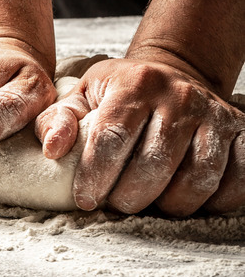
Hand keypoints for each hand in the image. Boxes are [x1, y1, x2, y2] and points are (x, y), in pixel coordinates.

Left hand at [36, 58, 244, 215]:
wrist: (171, 73)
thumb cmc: (119, 93)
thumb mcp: (81, 96)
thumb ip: (58, 120)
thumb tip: (50, 150)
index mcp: (134, 84)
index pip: (112, 138)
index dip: (96, 175)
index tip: (86, 200)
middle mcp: (178, 96)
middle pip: (154, 163)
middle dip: (130, 196)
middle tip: (117, 203)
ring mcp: (214, 114)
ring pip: (197, 178)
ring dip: (170, 203)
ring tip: (149, 202)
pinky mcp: (242, 131)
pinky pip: (237, 179)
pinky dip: (213, 201)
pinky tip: (186, 197)